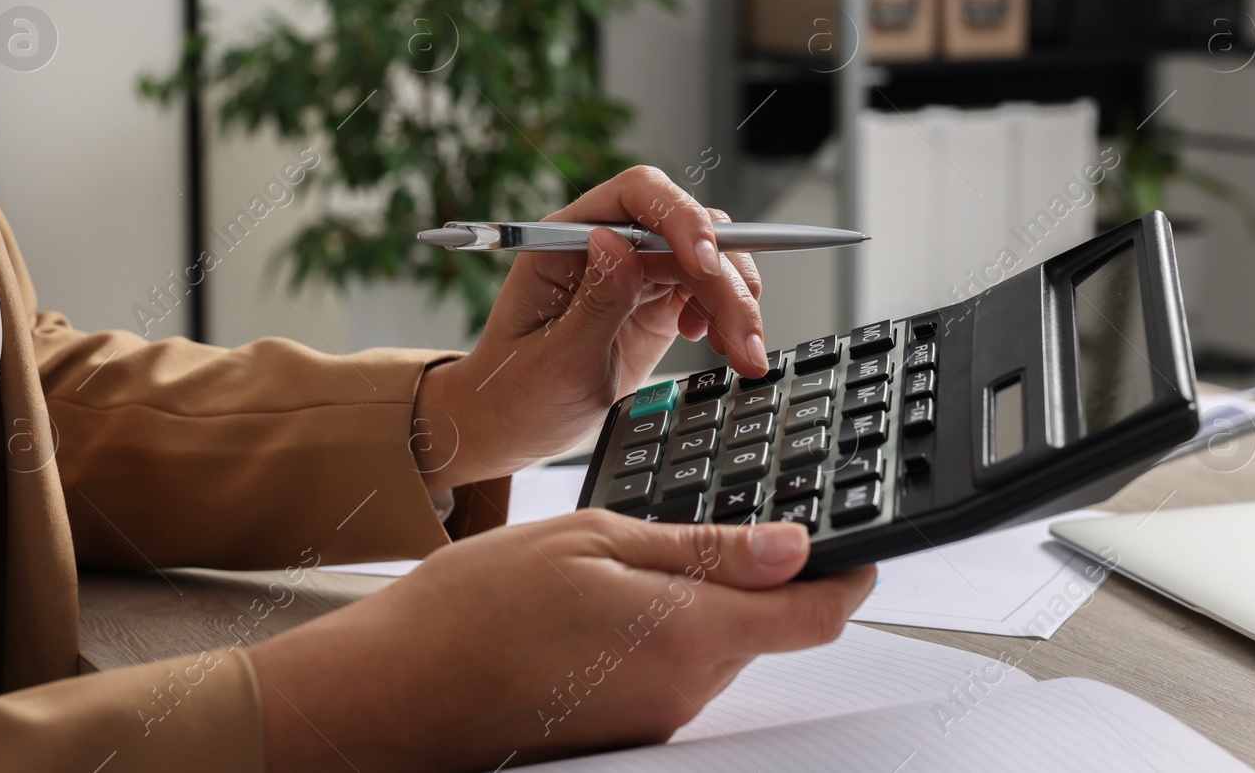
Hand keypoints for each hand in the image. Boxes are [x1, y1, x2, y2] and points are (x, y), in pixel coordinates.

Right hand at [248, 513, 874, 771]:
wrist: (396, 690)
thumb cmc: (476, 607)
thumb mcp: (594, 538)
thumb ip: (702, 548)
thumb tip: (791, 545)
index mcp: (687, 634)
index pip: (813, 616)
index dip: (850, 576)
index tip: (859, 544)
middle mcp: (684, 692)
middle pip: (763, 629)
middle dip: (751, 576)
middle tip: (696, 524)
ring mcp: (655, 719)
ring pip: (716, 648)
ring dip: (697, 602)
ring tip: (620, 564)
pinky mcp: (627, 730)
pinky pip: (674, 671)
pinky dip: (660, 630)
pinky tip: (598, 606)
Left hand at [412, 166, 767, 491]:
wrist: (513, 427)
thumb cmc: (515, 395)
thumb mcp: (554, 362)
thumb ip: (594, 304)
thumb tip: (620, 243)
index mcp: (565, 241)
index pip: (634, 196)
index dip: (679, 216)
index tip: (705, 260)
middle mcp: (604, 245)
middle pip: (684, 230)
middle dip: (723, 279)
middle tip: (744, 338)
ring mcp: (634, 272)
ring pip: (707, 259)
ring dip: (735, 301)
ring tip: (744, 353)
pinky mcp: (656, 301)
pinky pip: (708, 290)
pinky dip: (727, 315)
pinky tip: (720, 345)